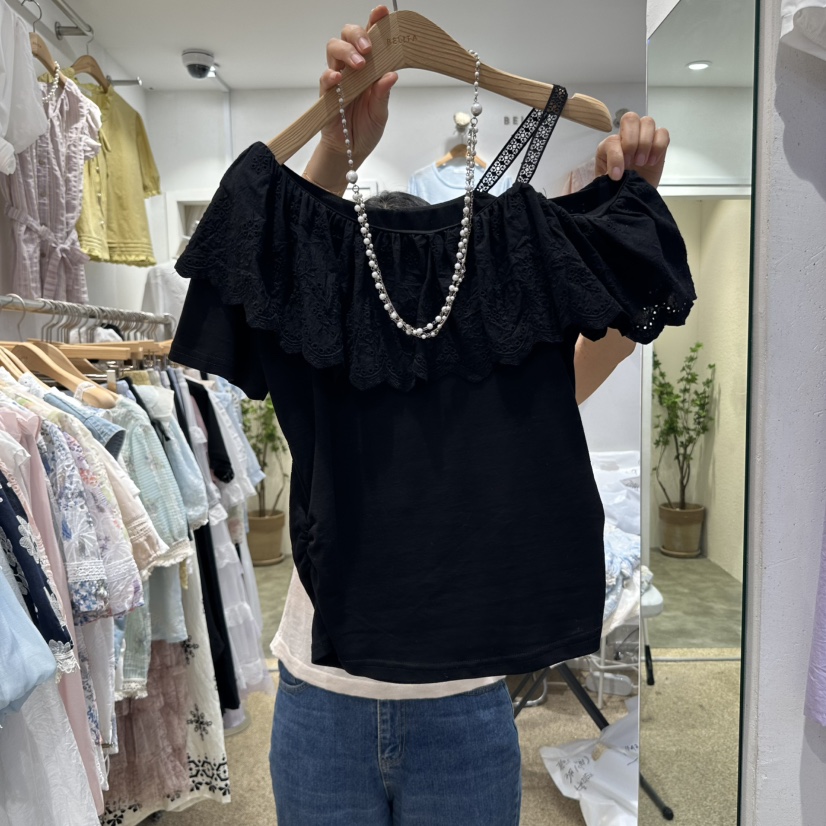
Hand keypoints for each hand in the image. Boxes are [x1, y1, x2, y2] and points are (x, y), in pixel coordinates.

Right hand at [304, 6, 398, 193]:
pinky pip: (325, 78)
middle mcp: (352, 67)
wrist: (350, 150)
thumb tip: (392, 74)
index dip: (375, 22)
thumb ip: (383, 93)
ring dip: (346, 52)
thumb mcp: (381, 112)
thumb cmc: (366, 128)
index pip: (371, 37)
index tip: (382, 12)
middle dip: (358, 34)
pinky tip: (338, 78)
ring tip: (359, 64)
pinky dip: (330, 75)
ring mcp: (338, 78)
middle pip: (347, 35)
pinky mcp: (327, 93)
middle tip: (369, 47)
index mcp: (369, 67)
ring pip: (334, 49)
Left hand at [595, 113, 669, 187]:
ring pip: (647, 122)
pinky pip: (663, 133)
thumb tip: (616, 172)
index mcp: (609, 145)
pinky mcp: (659, 143)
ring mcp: (643, 137)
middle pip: (630, 119)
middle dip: (631, 141)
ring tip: (642, 163)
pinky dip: (659, 146)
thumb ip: (607, 174)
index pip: (612, 140)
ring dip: (645, 143)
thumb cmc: (617, 189)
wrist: (632, 198)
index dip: (615, 156)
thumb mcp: (606, 184)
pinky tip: (652, 161)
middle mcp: (626, 136)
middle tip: (632, 162)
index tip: (617, 176)